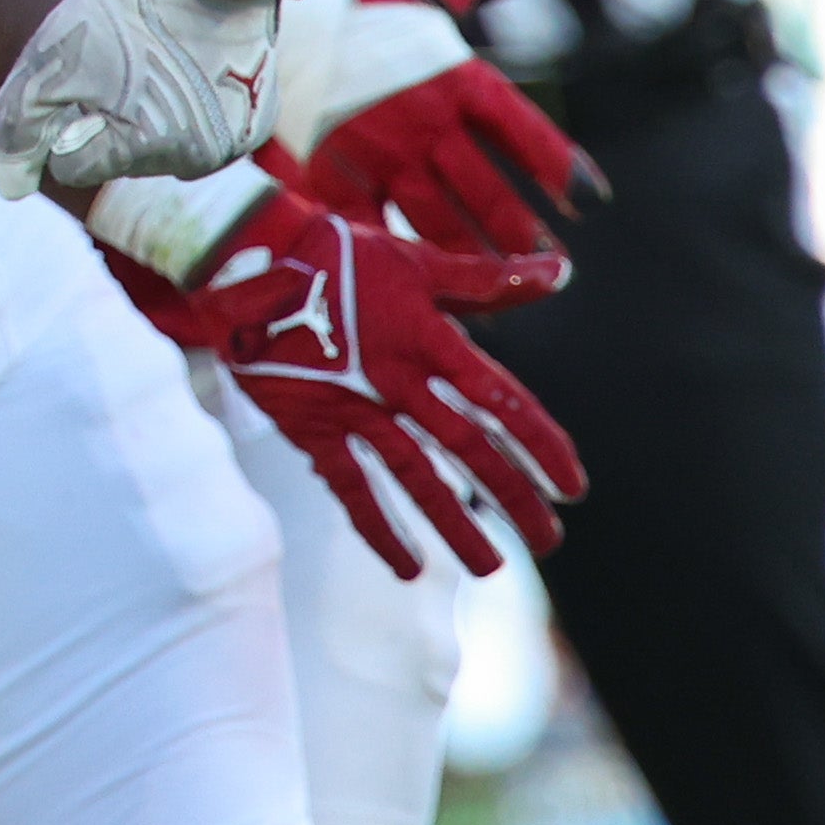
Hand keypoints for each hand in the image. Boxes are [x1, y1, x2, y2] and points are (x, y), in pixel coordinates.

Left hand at [0, 0, 277, 196]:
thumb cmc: (122, 4)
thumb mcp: (52, 59)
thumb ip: (20, 128)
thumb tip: (12, 188)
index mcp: (149, 147)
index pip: (76, 165)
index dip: (68, 115)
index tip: (87, 74)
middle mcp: (201, 158)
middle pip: (123, 162)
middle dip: (111, 120)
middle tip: (123, 62)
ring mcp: (236, 142)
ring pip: (165, 149)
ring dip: (152, 116)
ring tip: (158, 59)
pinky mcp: (257, 120)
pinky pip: (205, 133)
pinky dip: (190, 107)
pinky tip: (190, 64)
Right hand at [184, 189, 580, 578]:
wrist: (251, 261)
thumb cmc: (342, 255)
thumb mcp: (418, 262)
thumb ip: (489, 279)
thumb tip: (562, 271)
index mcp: (429, 338)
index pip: (499, 400)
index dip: (540, 444)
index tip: (573, 484)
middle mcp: (397, 381)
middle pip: (467, 449)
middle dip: (512, 497)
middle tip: (549, 541)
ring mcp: (354, 409)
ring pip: (415, 476)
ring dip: (455, 525)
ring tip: (490, 569)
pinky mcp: (312, 427)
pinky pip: (350, 488)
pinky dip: (379, 528)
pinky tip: (408, 566)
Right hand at [299, 58, 600, 257]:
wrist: (276, 4)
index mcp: (458, 76)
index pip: (525, 132)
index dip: (560, 169)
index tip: (589, 203)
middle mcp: (427, 122)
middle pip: (488, 195)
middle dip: (522, 235)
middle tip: (549, 266)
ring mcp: (381, 155)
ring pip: (440, 224)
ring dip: (476, 259)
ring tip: (502, 286)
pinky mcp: (336, 176)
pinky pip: (377, 230)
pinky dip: (402, 259)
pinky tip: (424, 282)